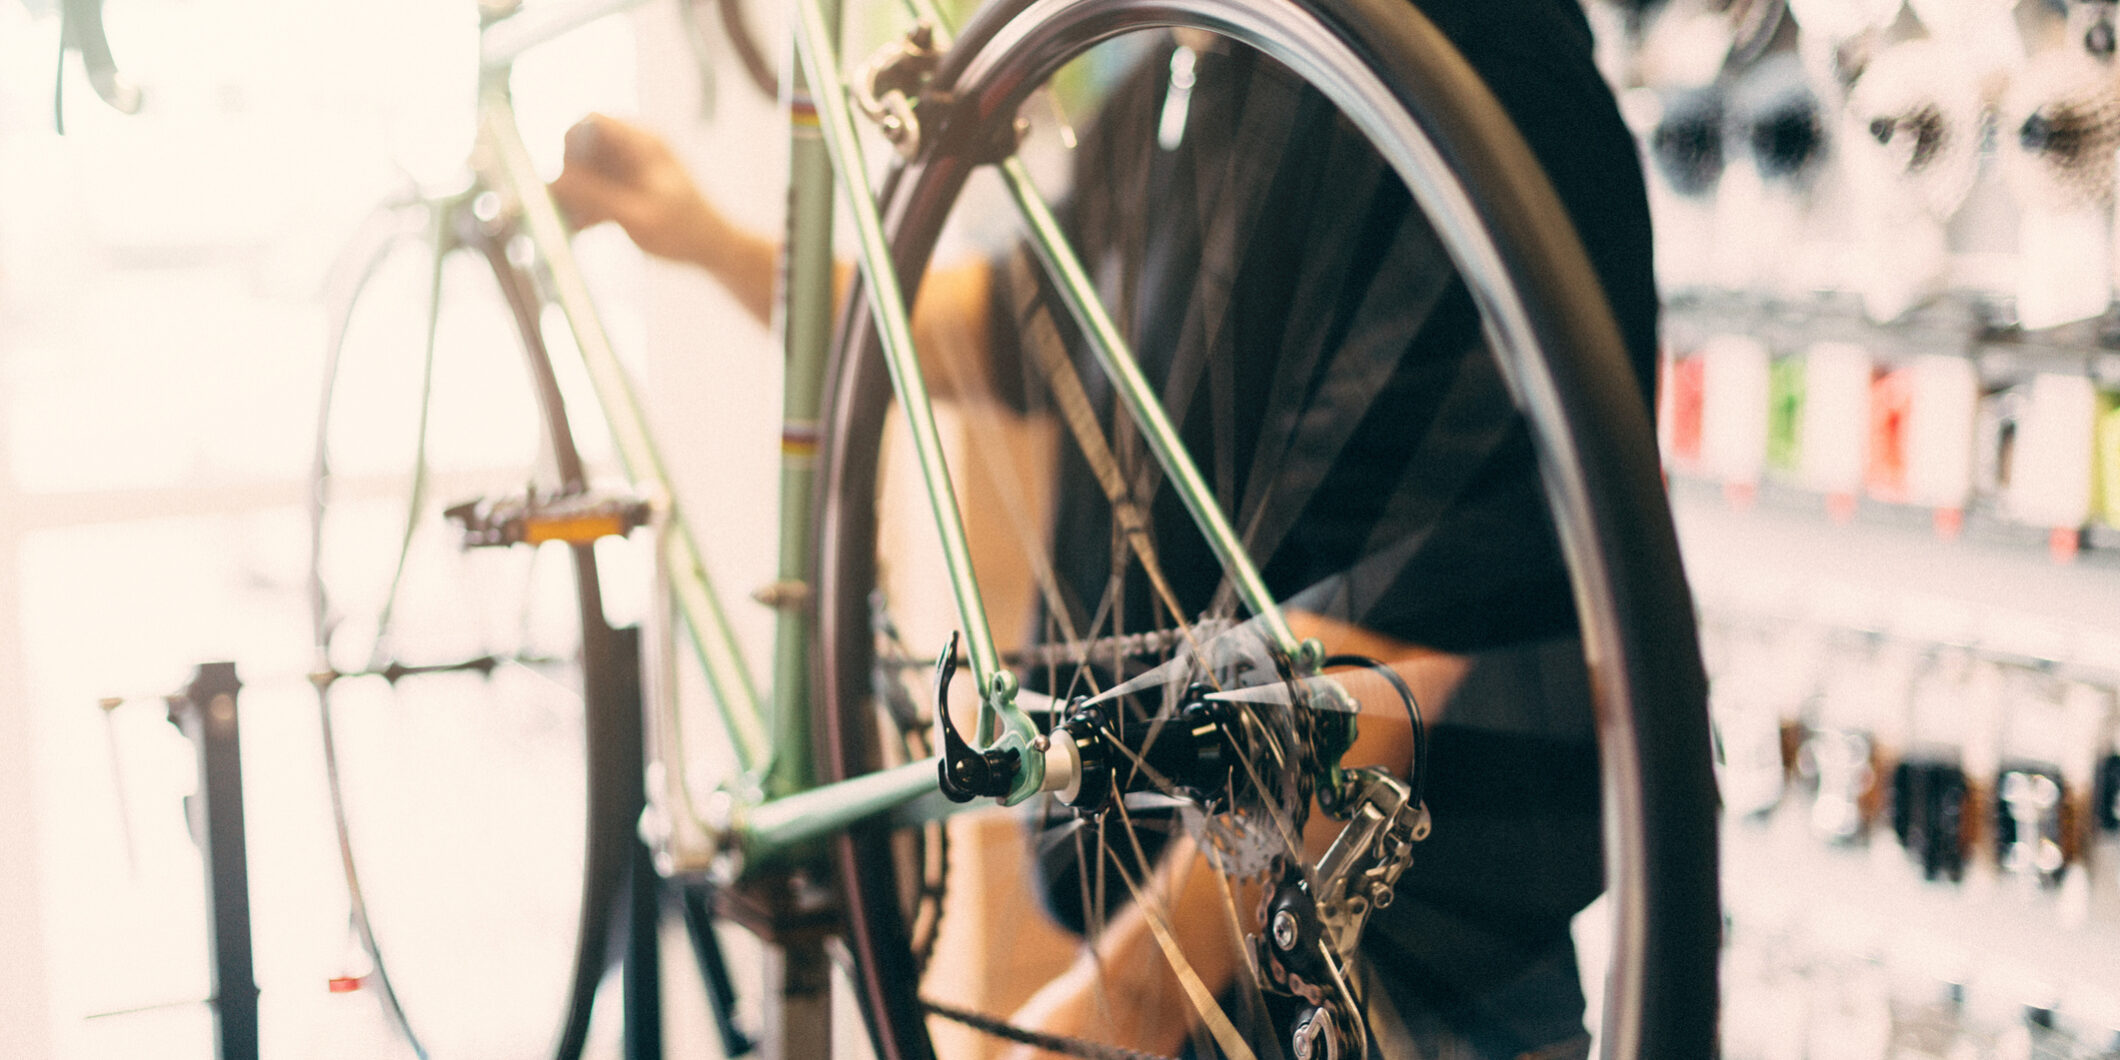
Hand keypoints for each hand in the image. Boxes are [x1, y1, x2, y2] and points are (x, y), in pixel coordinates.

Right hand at [551, 112, 776, 322]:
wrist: (713, 248)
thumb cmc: (684, 231)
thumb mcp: (638, 216)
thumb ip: (597, 197)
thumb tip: (555, 181)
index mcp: (641, 143)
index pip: (591, 122)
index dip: (570, 146)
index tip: (565, 178)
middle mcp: (632, 149)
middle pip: (582, 148)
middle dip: (570, 177)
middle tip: (570, 207)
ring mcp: (627, 168)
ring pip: (583, 172)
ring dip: (575, 197)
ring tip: (577, 223)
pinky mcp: (624, 188)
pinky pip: (593, 190)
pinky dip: (585, 207)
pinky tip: (584, 229)